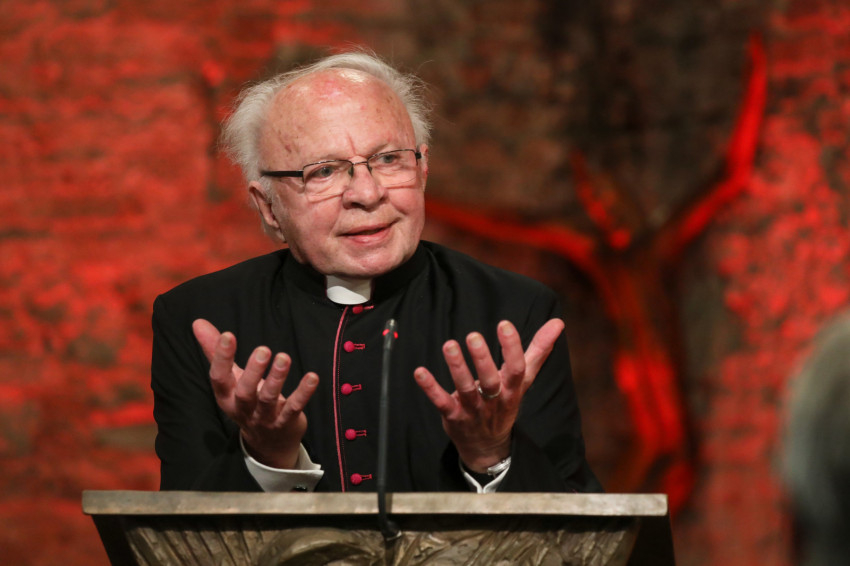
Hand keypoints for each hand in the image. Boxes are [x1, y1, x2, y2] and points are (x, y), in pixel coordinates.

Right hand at [192, 319, 318, 468]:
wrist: (268, 443)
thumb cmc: (247, 402)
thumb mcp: (230, 379)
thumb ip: (215, 351)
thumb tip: (198, 322)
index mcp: (226, 396)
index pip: (218, 378)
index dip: (222, 358)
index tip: (229, 335)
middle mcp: (243, 409)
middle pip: (244, 392)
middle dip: (253, 372)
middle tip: (264, 349)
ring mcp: (265, 417)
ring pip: (268, 399)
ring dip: (277, 378)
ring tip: (284, 357)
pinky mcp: (286, 422)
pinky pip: (294, 407)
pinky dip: (303, 393)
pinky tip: (312, 377)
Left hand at [413, 318, 564, 472]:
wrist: (489, 446)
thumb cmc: (505, 403)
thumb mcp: (525, 380)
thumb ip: (538, 350)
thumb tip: (558, 323)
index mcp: (512, 389)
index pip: (517, 368)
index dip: (512, 347)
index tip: (504, 325)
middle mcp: (494, 400)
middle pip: (490, 380)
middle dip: (482, 359)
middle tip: (473, 336)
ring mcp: (473, 409)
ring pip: (466, 389)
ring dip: (457, 368)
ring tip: (449, 345)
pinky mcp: (453, 416)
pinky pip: (442, 402)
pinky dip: (430, 388)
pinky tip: (419, 372)